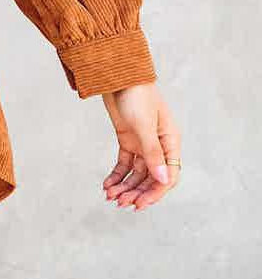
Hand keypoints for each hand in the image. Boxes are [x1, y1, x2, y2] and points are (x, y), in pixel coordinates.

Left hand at [100, 81, 180, 209]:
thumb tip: (162, 180)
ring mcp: (142, 143)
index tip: (139, 204)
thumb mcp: (144, 125)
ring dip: (125, 186)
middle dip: (137, 192)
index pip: (168, 175)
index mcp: (170, 141)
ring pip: (136, 173)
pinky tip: (107, 185)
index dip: (155, 192)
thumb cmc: (136, 94)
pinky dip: (116, 175)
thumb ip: (153, 153)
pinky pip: (124, 164)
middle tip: (121, 203)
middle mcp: (159, 145)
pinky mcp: (127, 139)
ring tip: (110, 196)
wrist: (116, 74)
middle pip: (151, 177)